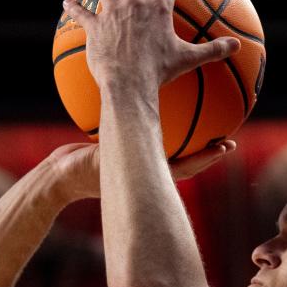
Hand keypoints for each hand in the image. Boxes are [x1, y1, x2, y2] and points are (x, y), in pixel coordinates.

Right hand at [48, 138, 238, 201]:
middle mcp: (146, 171)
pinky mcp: (127, 159)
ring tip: (206, 126)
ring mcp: (138, 167)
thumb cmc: (78, 172)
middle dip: (206, 150)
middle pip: (185, 161)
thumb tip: (146, 146)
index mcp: (146, 174)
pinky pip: (147, 141)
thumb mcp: (102, 159)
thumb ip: (122, 150)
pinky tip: (157, 108)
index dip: (206, 157)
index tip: (225, 147)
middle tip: (227, 139)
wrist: (59, 178)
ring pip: (170, 153)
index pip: (185, 167)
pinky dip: (157, 129)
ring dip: (190, 143)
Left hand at [61, 0, 239, 89]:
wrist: (129, 83)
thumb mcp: (188, 60)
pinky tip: (67, 3)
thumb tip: (237, 47)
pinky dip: (74, 8)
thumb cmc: (158, 73)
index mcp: (158, 9)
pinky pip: (82, 14)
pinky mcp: (95, 27)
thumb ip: (213, 51)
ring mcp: (113, 13)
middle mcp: (135, 4)